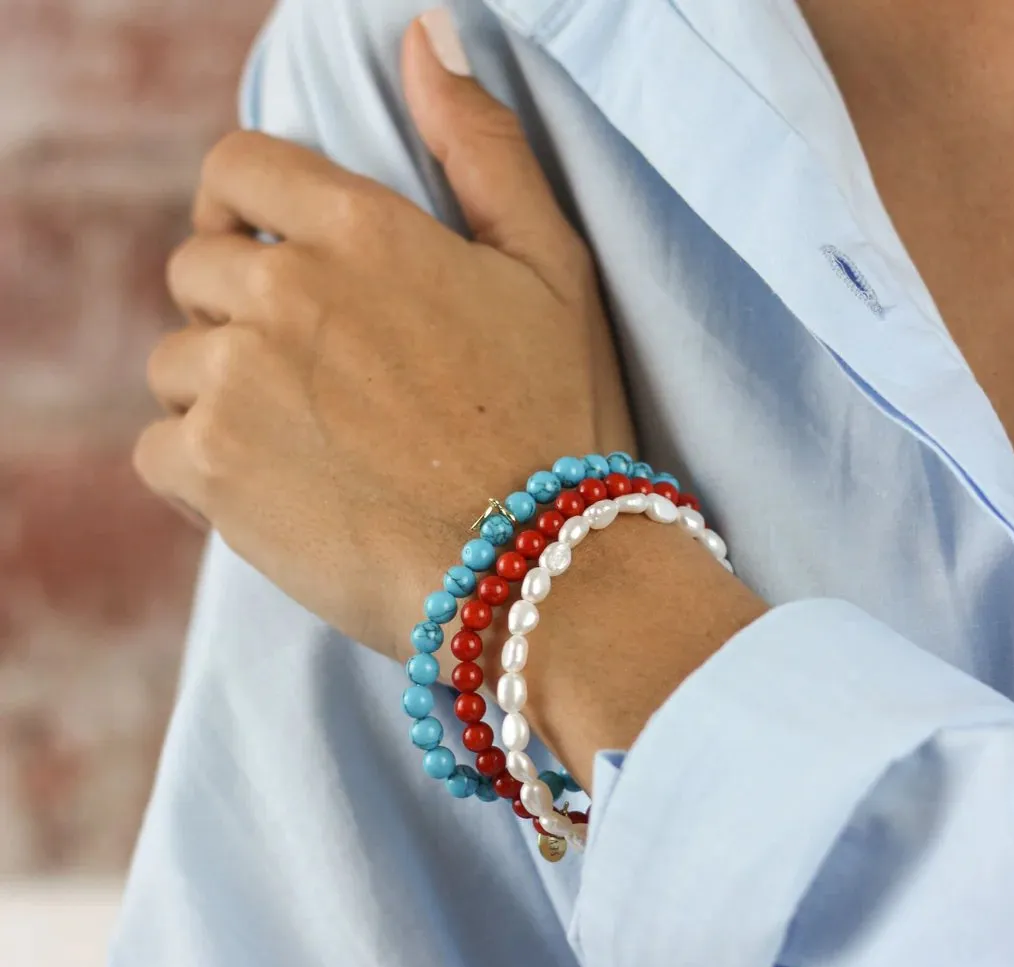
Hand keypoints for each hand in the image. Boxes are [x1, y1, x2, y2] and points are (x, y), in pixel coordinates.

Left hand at [134, 13, 634, 663]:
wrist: (539, 570)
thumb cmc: (557, 422)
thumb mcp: (552, 269)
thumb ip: (482, 147)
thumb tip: (426, 34)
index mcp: (360, 230)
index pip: (235, 172)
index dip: (244, 214)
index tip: (271, 260)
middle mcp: (283, 291)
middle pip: (195, 273)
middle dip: (237, 312)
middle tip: (310, 376)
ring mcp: (238, 381)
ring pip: (176, 365)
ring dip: (223, 397)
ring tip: (307, 446)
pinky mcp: (213, 471)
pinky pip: (160, 448)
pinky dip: (200, 471)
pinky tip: (276, 493)